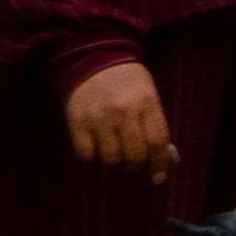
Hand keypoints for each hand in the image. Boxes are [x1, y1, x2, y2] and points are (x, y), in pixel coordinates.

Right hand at [61, 57, 170, 175]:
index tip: (157, 177)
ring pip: (110, 159)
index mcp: (146, 102)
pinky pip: (86, 155)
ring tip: (115, 152)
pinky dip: (93, 157)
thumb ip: (154, 124)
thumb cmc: (127, 81)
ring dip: (115, 163)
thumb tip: (160, 159)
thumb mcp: (148, 95)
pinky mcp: (76, 121)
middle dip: (137, 165)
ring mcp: (98, 117)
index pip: (157, 142)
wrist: (92, 58)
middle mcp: (123, 111)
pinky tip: (97, 146)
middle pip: (134, 155)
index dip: (159, 164)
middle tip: (134, 162)